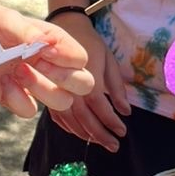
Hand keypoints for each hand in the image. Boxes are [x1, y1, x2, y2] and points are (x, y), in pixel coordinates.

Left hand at [0, 0, 94, 117]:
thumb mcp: (4, 18)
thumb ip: (26, 32)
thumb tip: (48, 44)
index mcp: (51, 41)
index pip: (80, 58)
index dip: (69, 59)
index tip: (44, 50)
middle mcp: (47, 62)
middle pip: (82, 84)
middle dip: (66, 79)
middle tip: (40, 65)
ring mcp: (32, 81)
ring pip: (62, 101)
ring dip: (43, 89)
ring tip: (17, 71)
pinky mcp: (12, 96)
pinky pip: (29, 110)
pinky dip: (19, 100)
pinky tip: (3, 83)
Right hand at [44, 12, 131, 152]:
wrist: (65, 29)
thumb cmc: (90, 44)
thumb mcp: (109, 61)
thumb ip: (117, 87)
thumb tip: (126, 112)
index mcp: (86, 77)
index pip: (99, 107)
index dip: (111, 121)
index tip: (122, 131)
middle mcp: (68, 87)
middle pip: (84, 119)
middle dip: (100, 135)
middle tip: (114, 146)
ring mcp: (56, 91)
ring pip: (70, 121)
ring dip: (86, 135)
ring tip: (100, 143)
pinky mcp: (48, 93)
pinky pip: (57, 117)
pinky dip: (69, 128)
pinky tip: (80, 133)